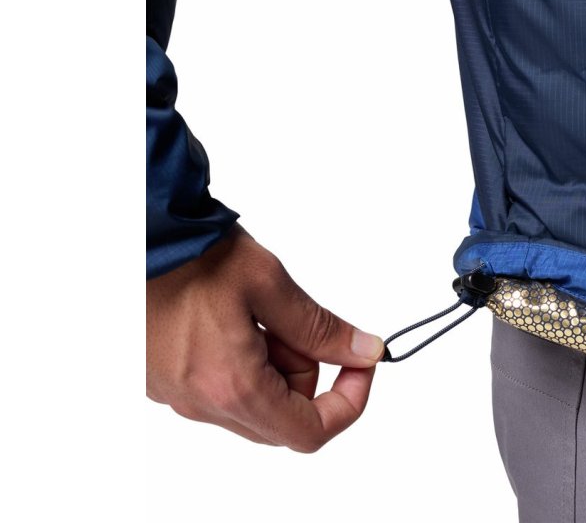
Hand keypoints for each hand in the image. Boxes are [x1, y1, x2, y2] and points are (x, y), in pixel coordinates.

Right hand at [147, 224, 382, 451]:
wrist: (135, 236)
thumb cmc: (194, 254)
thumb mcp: (270, 283)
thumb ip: (320, 329)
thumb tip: (366, 353)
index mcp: (232, 387)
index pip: (309, 432)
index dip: (348, 402)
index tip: (359, 362)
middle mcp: (200, 404)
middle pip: (282, 418)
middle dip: (304, 371)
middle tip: (292, 321)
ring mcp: (177, 396)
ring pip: (252, 402)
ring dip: (273, 363)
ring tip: (256, 310)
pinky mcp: (164, 380)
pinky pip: (221, 388)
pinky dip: (243, 359)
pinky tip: (230, 316)